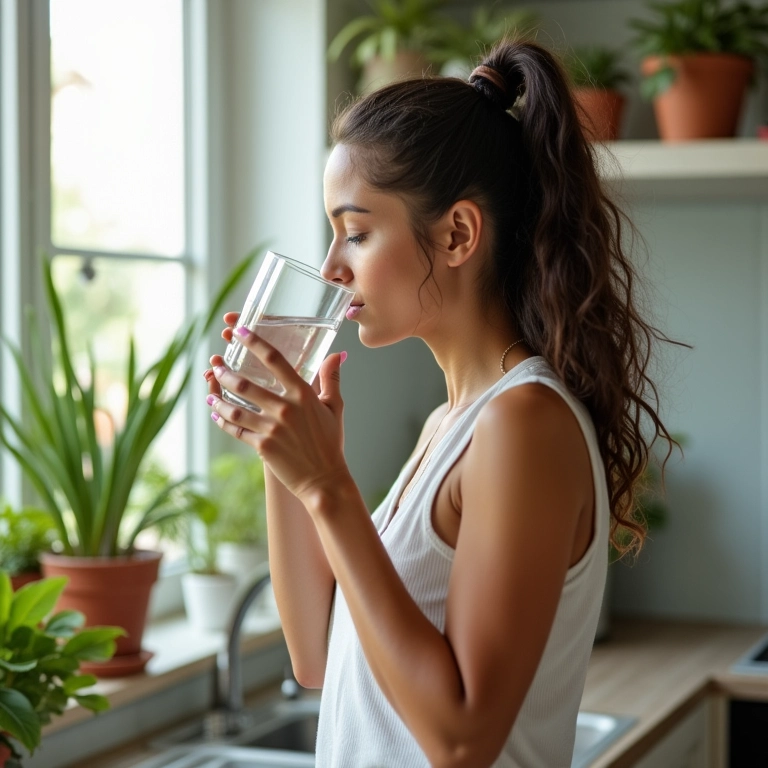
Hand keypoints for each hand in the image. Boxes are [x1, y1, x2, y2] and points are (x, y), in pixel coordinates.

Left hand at [204, 323, 349, 504]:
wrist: (325, 481)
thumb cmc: (330, 444)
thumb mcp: (334, 408)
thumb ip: (331, 379)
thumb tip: (337, 354)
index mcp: (303, 394)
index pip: (275, 360)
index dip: (254, 343)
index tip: (239, 331)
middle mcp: (286, 408)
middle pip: (246, 384)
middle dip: (226, 372)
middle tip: (216, 364)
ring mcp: (273, 428)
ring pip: (235, 408)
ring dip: (219, 397)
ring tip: (211, 389)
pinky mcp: (263, 447)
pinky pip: (236, 430)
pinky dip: (223, 421)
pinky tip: (216, 414)